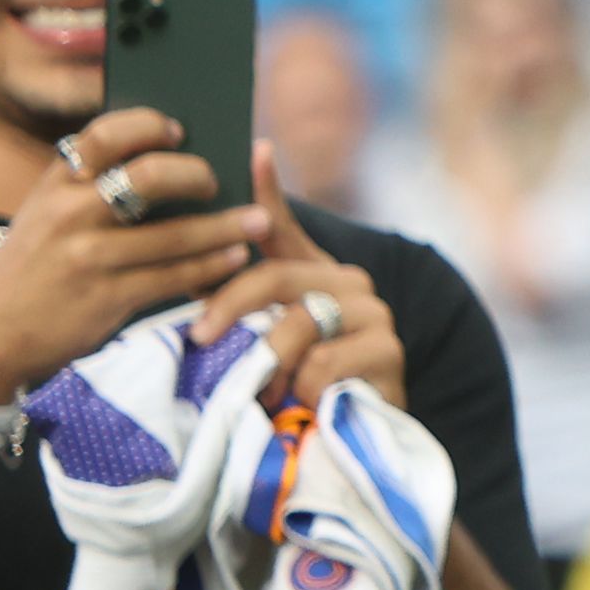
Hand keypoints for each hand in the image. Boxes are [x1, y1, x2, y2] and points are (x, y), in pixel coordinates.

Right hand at [0, 108, 264, 404]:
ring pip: (175, 234)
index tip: (179, 129)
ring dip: (226, 228)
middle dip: (196, 175)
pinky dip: (212, 267)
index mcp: (55, 184)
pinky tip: (235, 260)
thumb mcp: (44, 216)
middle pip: (147, 177)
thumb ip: (90, 193)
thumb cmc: (32, 269)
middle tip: (221, 180)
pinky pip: (175, 277)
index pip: (103, 135)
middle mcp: (70, 213)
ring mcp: (89, 256)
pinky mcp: (108, 297)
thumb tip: (168, 169)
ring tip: (258, 222)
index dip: (147, 127)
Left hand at [182, 142, 399, 411]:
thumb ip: (241, 293)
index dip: (265, 191)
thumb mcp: (265, 335)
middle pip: (275, 276)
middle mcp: (353, 283)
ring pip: (298, 322)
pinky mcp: (390, 352)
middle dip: (230, 306)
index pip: (281, 226)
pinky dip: (300, 388)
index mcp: (319, 272)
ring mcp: (375, 315)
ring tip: (257, 392)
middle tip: (198, 337)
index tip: (253, 151)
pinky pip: (323, 362)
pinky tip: (301, 403)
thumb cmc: (303, 383)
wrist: (354, 438)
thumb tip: (200, 245)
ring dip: (267, 362)